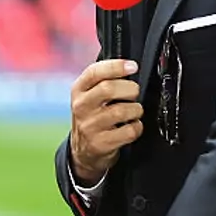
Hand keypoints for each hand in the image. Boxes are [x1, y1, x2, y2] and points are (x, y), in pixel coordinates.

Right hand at [69, 59, 142, 184]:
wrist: (84, 149)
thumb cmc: (92, 116)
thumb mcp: (88, 95)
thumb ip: (103, 79)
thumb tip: (129, 66)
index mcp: (78, 90)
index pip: (95, 72)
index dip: (117, 66)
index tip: (133, 66)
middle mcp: (81, 107)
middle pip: (109, 89)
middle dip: (130, 88)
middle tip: (134, 92)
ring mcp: (90, 126)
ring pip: (122, 111)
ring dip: (136, 109)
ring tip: (133, 111)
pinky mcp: (101, 143)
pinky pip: (129, 131)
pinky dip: (137, 127)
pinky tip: (132, 126)